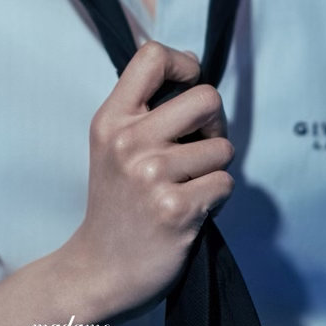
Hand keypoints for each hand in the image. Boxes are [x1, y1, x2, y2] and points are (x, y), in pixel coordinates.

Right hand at [63, 40, 234, 318]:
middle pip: (207, 98)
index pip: (152, 56)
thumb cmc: (116, 201)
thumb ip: (143, 106)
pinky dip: (216, 197)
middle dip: (214, 123)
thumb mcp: (111, 142)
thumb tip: (191, 64)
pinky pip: (225, 183)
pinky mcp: (177, 209)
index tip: (187, 85)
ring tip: (187, 184)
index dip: (183, 63)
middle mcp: (129, 141)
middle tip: (199, 145)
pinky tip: (191, 209)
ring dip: (214, 168)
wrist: (99, 269)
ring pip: (223, 147)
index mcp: (111, 119)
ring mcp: (152, 176)